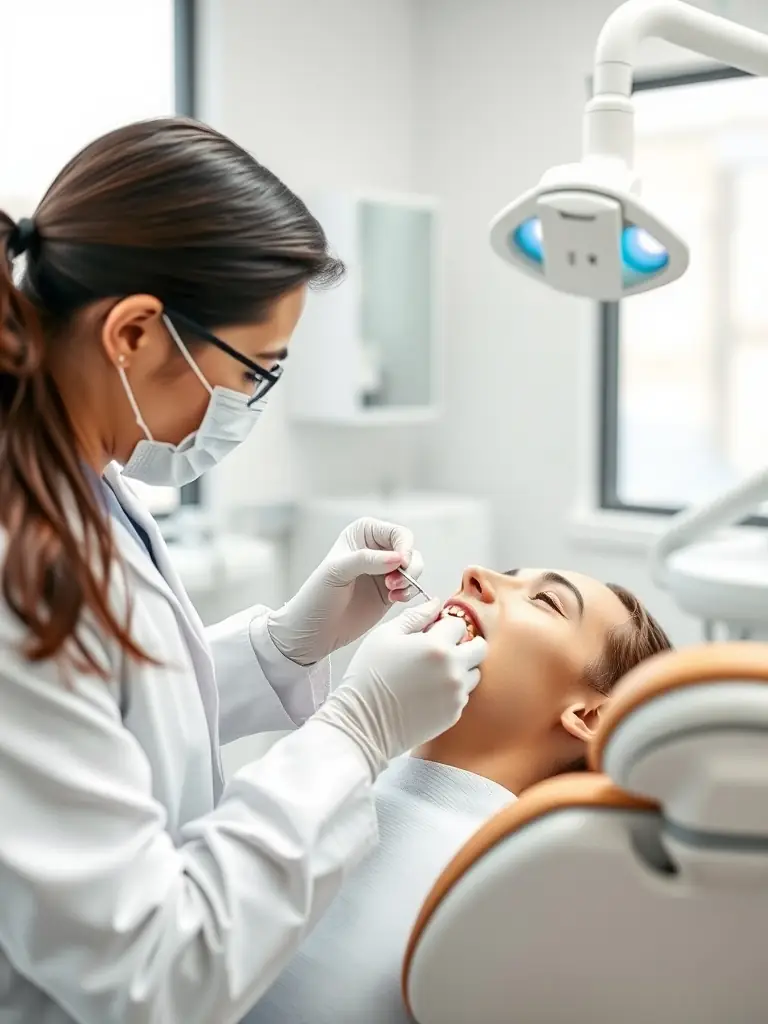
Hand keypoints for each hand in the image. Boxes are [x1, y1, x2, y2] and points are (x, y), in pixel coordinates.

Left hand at [268, 517, 425, 666]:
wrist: (314, 631)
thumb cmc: (318, 596)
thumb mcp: (338, 571)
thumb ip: (367, 560)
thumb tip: (398, 558)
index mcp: (363, 534)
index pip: (397, 533)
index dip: (404, 546)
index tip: (401, 563)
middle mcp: (376, 549)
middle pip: (410, 550)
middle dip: (409, 566)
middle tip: (393, 583)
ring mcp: (385, 571)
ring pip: (415, 568)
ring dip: (410, 580)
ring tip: (392, 592)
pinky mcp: (391, 592)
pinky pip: (412, 587)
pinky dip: (409, 593)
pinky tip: (394, 599)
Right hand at [312, 601, 487, 775]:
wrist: (364, 723)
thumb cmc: (368, 676)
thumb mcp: (385, 636)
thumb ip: (415, 616)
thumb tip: (436, 604)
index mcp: (436, 646)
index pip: (458, 623)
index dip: (443, 625)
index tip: (431, 633)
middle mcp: (453, 669)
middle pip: (479, 647)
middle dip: (464, 643)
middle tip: (442, 649)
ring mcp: (456, 694)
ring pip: (474, 672)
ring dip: (461, 667)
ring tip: (433, 673)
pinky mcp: (455, 714)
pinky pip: (463, 694)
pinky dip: (452, 689)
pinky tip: (428, 691)